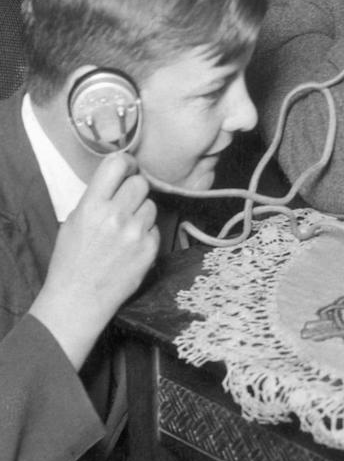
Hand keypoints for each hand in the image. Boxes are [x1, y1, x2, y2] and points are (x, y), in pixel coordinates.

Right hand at [29, 152, 159, 368]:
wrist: (79, 298)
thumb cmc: (72, 260)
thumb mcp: (74, 222)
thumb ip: (96, 199)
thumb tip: (118, 180)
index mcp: (91, 206)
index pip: (116, 165)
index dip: (126, 162)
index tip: (128, 167)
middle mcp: (115, 216)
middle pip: (140, 183)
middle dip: (135, 190)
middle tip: (126, 202)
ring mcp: (135, 233)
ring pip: (151, 206)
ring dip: (142, 213)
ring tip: (126, 229)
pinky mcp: (150, 249)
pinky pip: (156, 229)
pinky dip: (147, 234)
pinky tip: (131, 246)